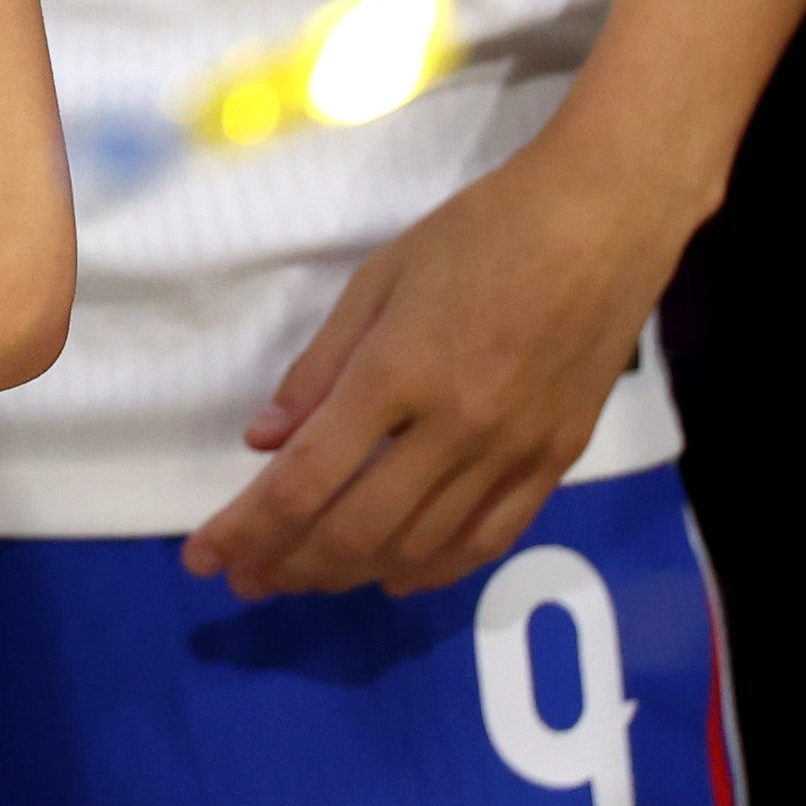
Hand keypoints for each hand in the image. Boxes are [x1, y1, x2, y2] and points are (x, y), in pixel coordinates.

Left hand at [179, 133, 693, 597]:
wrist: (600, 226)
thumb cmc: (479, 234)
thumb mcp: (378, 279)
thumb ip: (320, 367)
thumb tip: (265, 441)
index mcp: (397, 373)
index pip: (306, 478)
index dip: (248, 528)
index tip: (205, 556)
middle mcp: (454, 429)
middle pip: (356, 528)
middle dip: (288, 564)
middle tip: (244, 579)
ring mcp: (511, 454)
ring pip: (418, 547)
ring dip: (349, 574)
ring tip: (302, 579)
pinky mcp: (555, 463)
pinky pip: (487, 540)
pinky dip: (434, 569)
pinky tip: (394, 577)